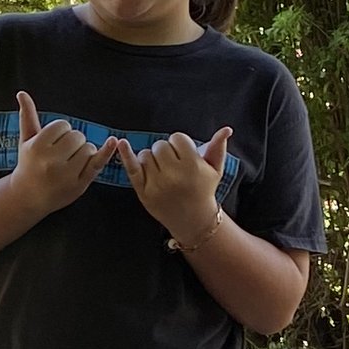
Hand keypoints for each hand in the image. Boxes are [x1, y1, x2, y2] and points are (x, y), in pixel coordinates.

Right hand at [6, 90, 110, 216]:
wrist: (29, 197)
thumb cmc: (28, 164)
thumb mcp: (25, 141)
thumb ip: (27, 116)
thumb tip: (22, 93)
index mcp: (37, 147)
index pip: (63, 126)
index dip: (61, 131)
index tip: (54, 142)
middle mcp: (51, 162)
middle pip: (77, 136)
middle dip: (73, 141)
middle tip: (62, 153)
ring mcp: (66, 175)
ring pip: (89, 149)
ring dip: (84, 152)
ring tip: (69, 162)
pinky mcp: (79, 185)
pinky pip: (97, 164)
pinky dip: (107, 152)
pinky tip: (113, 141)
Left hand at [118, 126, 230, 244]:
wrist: (193, 219)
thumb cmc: (203, 190)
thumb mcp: (215, 170)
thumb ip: (218, 148)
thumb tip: (227, 129)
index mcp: (193, 167)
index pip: (178, 138)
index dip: (180, 144)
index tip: (184, 155)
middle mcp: (174, 175)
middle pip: (161, 145)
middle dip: (166, 151)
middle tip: (174, 165)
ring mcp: (157, 184)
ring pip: (146, 154)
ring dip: (152, 158)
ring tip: (163, 171)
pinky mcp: (144, 192)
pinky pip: (132, 168)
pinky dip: (126, 155)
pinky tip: (122, 143)